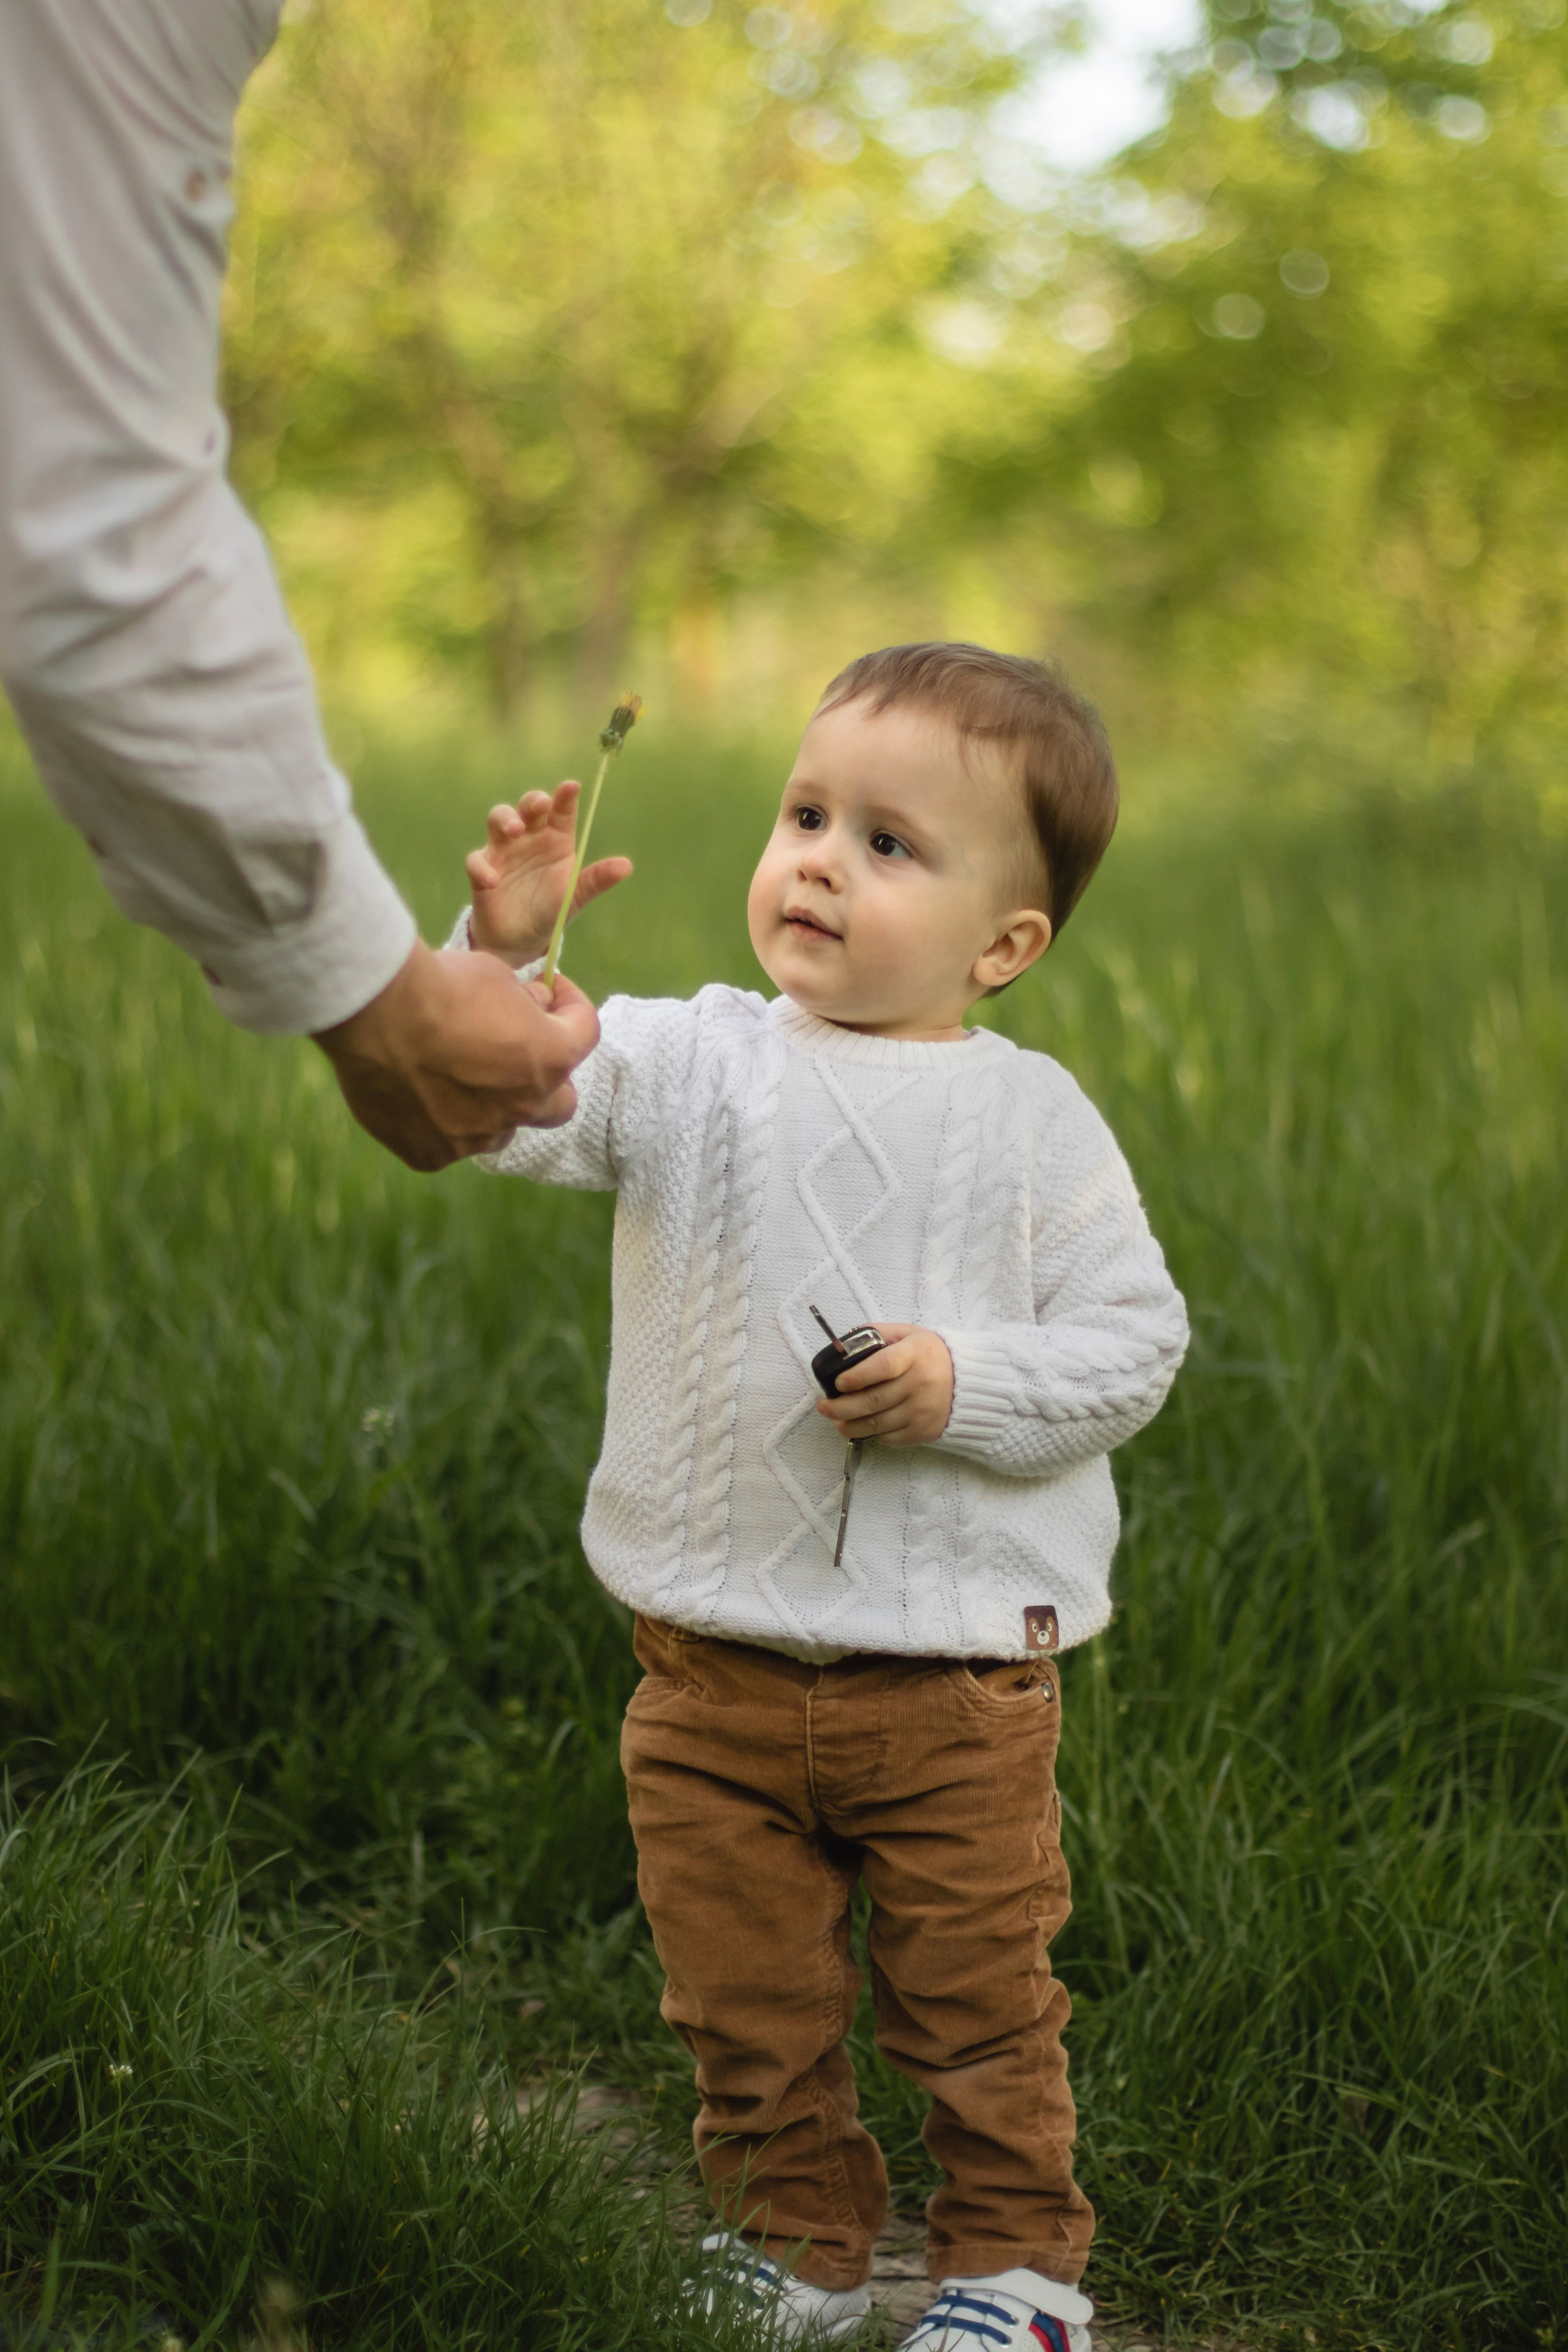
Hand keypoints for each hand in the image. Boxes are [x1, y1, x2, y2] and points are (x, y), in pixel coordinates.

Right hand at [313, 940, 601, 1170]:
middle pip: (559, 1105)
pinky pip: (446, 1143)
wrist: (375, 1012)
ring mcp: (475, 1138)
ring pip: (499, 1128)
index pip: (584, 1034)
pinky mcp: (431, 1153)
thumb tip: (534, 1007)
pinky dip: (440, 1121)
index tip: (551, 991)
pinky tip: (416, 1092)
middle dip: (548, 1079)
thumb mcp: (496, 975)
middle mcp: (521, 1108)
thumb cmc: (439, 984)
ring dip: (493, 1104)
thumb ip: (524, 1001)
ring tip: (459, 1074)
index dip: (571, 1006)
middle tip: (521, 1053)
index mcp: (548, 1061)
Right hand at [465, 779, 631, 965]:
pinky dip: (482, 867)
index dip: (565, 798)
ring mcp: (504, 851)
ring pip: (498, 820)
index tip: (572, 787)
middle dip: (532, 801)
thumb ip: (597, 880)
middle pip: (527, 808)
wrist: (521, 939)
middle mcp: (529, 838)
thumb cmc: (550, 909)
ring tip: (515, 831)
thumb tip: (626, 866)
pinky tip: (493, 880)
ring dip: (505, 820)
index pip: (561, 811)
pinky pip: (476, 861)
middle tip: (540, 806)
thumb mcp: (575, 896)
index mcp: (556, 839)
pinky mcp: (482, 870)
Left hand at [816, 1323, 954, 1446]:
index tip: (837, 1383)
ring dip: (849, 1425)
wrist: (968, 1382)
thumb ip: (876, 1334)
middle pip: (873, 1401)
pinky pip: (889, 1437)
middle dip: (840, 1407)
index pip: (883, 1367)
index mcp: (916, 1354)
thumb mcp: (908, 1334)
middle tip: (823, 1407)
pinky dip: (872, 1434)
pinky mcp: (923, 1431)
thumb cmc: (929, 1355)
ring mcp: (922, 1411)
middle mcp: (920, 1384)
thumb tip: (841, 1346)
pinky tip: (863, 1426)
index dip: (857, 1376)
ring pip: (877, 1424)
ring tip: (836, 1421)